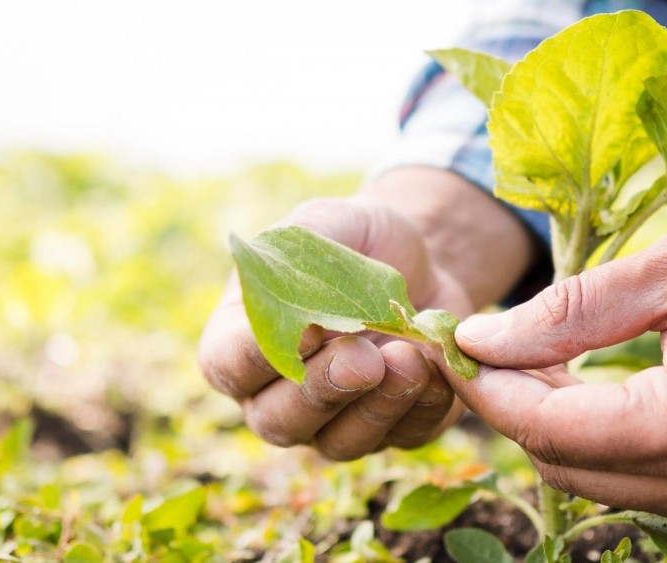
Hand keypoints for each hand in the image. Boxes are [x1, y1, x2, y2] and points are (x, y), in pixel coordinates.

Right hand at [199, 195, 471, 459]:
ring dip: (377, 406)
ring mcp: (334, 421)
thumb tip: (301, 319)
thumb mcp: (324, 224)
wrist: (421, 259)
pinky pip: (404, 436)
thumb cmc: (355, 241)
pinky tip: (437, 367)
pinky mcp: (394, 429)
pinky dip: (424, 406)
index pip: (229, 366)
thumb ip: (297, 259)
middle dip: (323, 390)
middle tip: (364, 358)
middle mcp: (278, 395)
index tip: (304, 329)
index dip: (258, 357)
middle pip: (280, 421)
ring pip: (341, 442)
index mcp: (242, 342)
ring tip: (409, 359)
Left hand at [445, 207, 666, 520]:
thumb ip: (574, 310)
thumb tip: (483, 338)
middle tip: (491, 349)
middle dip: (516, 410)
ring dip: (563, 431)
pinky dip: (615, 446)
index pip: (547, 427)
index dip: (488, 386)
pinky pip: (656, 488)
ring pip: (608, 487)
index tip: (454, 343)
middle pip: (567, 469)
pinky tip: (606, 391)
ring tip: (542, 363)